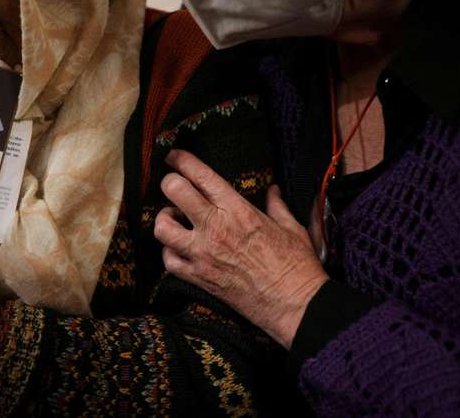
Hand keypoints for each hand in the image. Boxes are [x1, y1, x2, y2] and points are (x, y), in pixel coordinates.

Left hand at [154, 150, 327, 348]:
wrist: (295, 304)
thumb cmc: (297, 265)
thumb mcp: (290, 227)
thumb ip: (277, 205)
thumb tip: (273, 191)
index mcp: (238, 210)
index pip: (201, 175)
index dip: (181, 160)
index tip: (174, 156)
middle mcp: (216, 228)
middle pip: (174, 192)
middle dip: (170, 184)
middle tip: (174, 187)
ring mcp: (203, 254)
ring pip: (162, 227)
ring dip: (165, 220)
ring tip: (175, 220)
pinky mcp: (199, 278)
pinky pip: (168, 261)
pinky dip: (169, 252)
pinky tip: (179, 249)